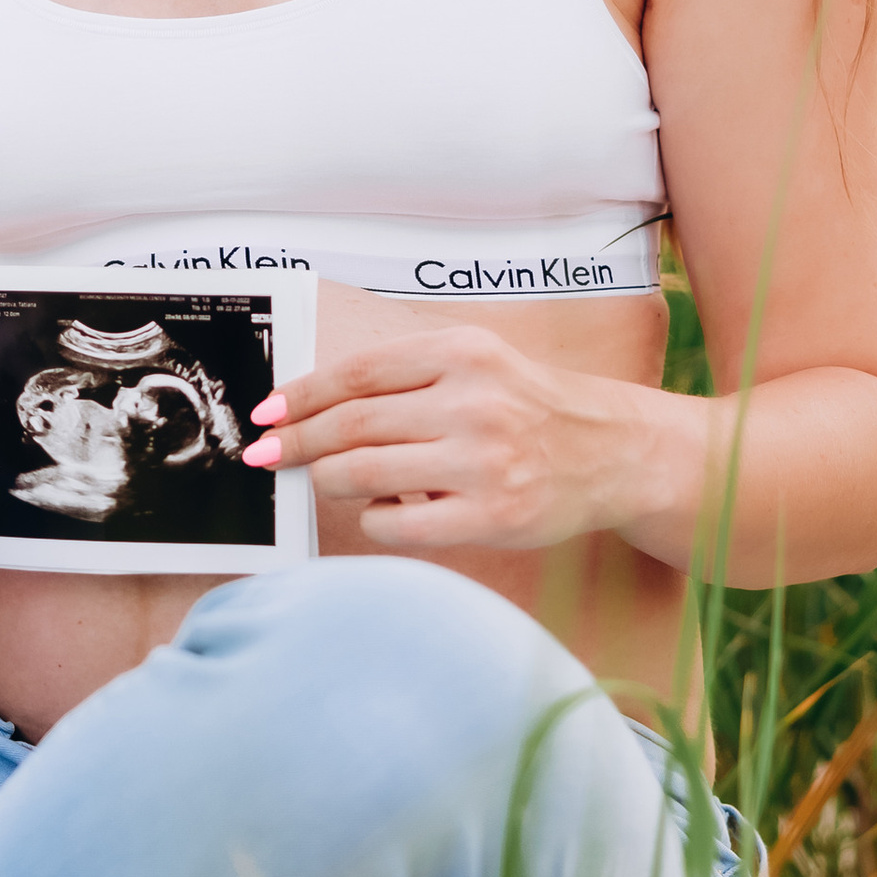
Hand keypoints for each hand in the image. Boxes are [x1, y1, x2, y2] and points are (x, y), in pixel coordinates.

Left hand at [239, 324, 637, 553]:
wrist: (612, 451)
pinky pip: (395, 524)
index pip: (357, 373)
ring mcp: (483, 462)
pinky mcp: (490, 517)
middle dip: (295, 443)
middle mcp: (473, 403)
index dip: (301, 395)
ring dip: (328, 479)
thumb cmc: (529, 408)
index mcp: (463, 353)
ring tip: (327, 478)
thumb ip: (406, 376)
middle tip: (265, 455)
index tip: (268, 413)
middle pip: (350, 425)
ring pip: (362, 474)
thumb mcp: (476, 364)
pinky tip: (387, 507)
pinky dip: (375, 517)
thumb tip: (312, 404)